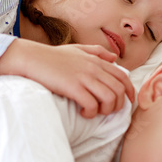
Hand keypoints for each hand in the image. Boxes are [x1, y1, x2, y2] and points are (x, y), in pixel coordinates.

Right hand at [0, 41, 134, 116]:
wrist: (32, 58)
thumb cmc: (52, 56)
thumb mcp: (77, 49)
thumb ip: (97, 51)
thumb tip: (114, 58)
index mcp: (96, 60)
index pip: (123, 77)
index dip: (129, 92)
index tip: (127, 103)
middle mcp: (94, 68)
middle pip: (120, 90)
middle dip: (118, 105)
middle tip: (106, 111)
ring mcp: (84, 77)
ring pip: (110, 98)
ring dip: (105, 110)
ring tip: (94, 112)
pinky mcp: (73, 87)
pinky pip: (92, 105)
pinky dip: (91, 113)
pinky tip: (83, 112)